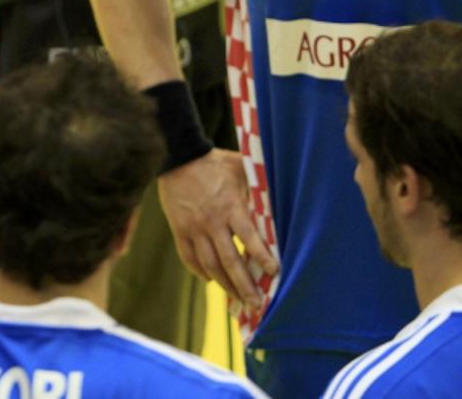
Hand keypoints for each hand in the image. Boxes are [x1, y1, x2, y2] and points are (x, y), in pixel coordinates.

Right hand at [157, 148, 278, 307]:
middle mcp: (211, 222)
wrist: (178, 157)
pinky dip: (199, 271)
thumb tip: (282, 192)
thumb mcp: (240, 167)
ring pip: (209, 264)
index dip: (262, 256)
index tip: (274, 272)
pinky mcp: (179, 229)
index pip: (249, 237)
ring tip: (236, 299)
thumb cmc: (214, 162)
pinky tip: (210, 280)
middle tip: (256, 303)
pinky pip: (188, 257)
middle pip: (229, 260)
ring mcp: (193, 228)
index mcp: (230, 207)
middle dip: (244, 284)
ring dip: (224, 284)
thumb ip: (258, 184)